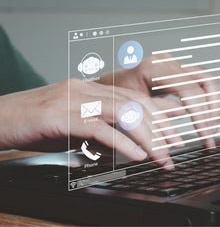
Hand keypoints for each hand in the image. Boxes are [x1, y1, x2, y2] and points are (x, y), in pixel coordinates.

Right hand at [0, 79, 185, 168]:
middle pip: (134, 103)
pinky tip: (136, 155)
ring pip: (122, 113)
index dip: (158, 112)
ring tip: (162, 155)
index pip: (134, 96)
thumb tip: (126, 141)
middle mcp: (86, 89)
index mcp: (91, 88)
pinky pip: (99, 127)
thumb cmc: (38, 122)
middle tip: (176, 145)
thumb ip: (101, 127)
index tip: (175, 128)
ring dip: (147, 136)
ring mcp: (74, 100)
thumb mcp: (76, 121)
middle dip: (160, 126)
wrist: (2, 117)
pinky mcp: (61, 116)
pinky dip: (122, 142)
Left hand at [101, 54, 219, 148]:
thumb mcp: (132, 105)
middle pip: (205, 81)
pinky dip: (206, 101)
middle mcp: (167, 62)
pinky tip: (204, 117)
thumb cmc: (115, 92)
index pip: (189, 89)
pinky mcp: (177, 72)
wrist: (111, 83)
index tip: (204, 133)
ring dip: (212, 106)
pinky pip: (200, 84)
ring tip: (210, 127)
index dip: (200, 113)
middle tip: (210, 133)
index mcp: (154, 67)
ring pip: (207, 81)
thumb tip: (179, 129)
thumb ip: (156, 114)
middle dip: (211, 110)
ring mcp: (173, 65)